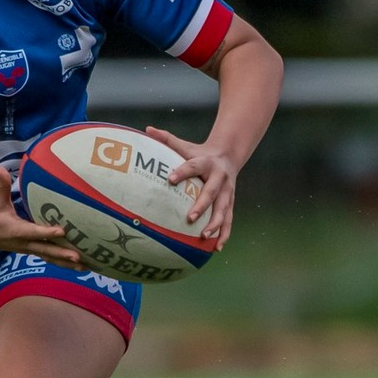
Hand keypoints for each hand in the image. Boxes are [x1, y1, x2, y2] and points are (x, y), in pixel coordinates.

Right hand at [0, 168, 84, 268]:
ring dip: (66, 263)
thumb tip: (1, 169)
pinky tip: (77, 266)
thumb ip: (1, 186)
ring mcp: (29, 249)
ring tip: (84, 267)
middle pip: (45, 250)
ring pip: (49, 258)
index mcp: (16, 230)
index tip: (62, 231)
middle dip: (62, 254)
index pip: (34, 232)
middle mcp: (24, 243)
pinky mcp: (32, 251)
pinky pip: (48, 258)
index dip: (47, 233)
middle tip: (78, 257)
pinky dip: (62, 263)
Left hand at [146, 126, 238, 244]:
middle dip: (202, 206)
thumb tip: (147, 129)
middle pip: (212, 193)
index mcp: (207, 162)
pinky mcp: (230, 203)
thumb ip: (167, 139)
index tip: (170, 179)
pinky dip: (224, 234)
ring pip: (224, 210)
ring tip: (205, 237)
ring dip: (216, 224)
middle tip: (190, 218)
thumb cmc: (199, 153)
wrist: (228, 155)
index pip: (193, 166)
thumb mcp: (185, 145)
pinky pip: (229, 221)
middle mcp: (220, 178)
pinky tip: (217, 248)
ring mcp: (228, 192)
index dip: (182, 172)